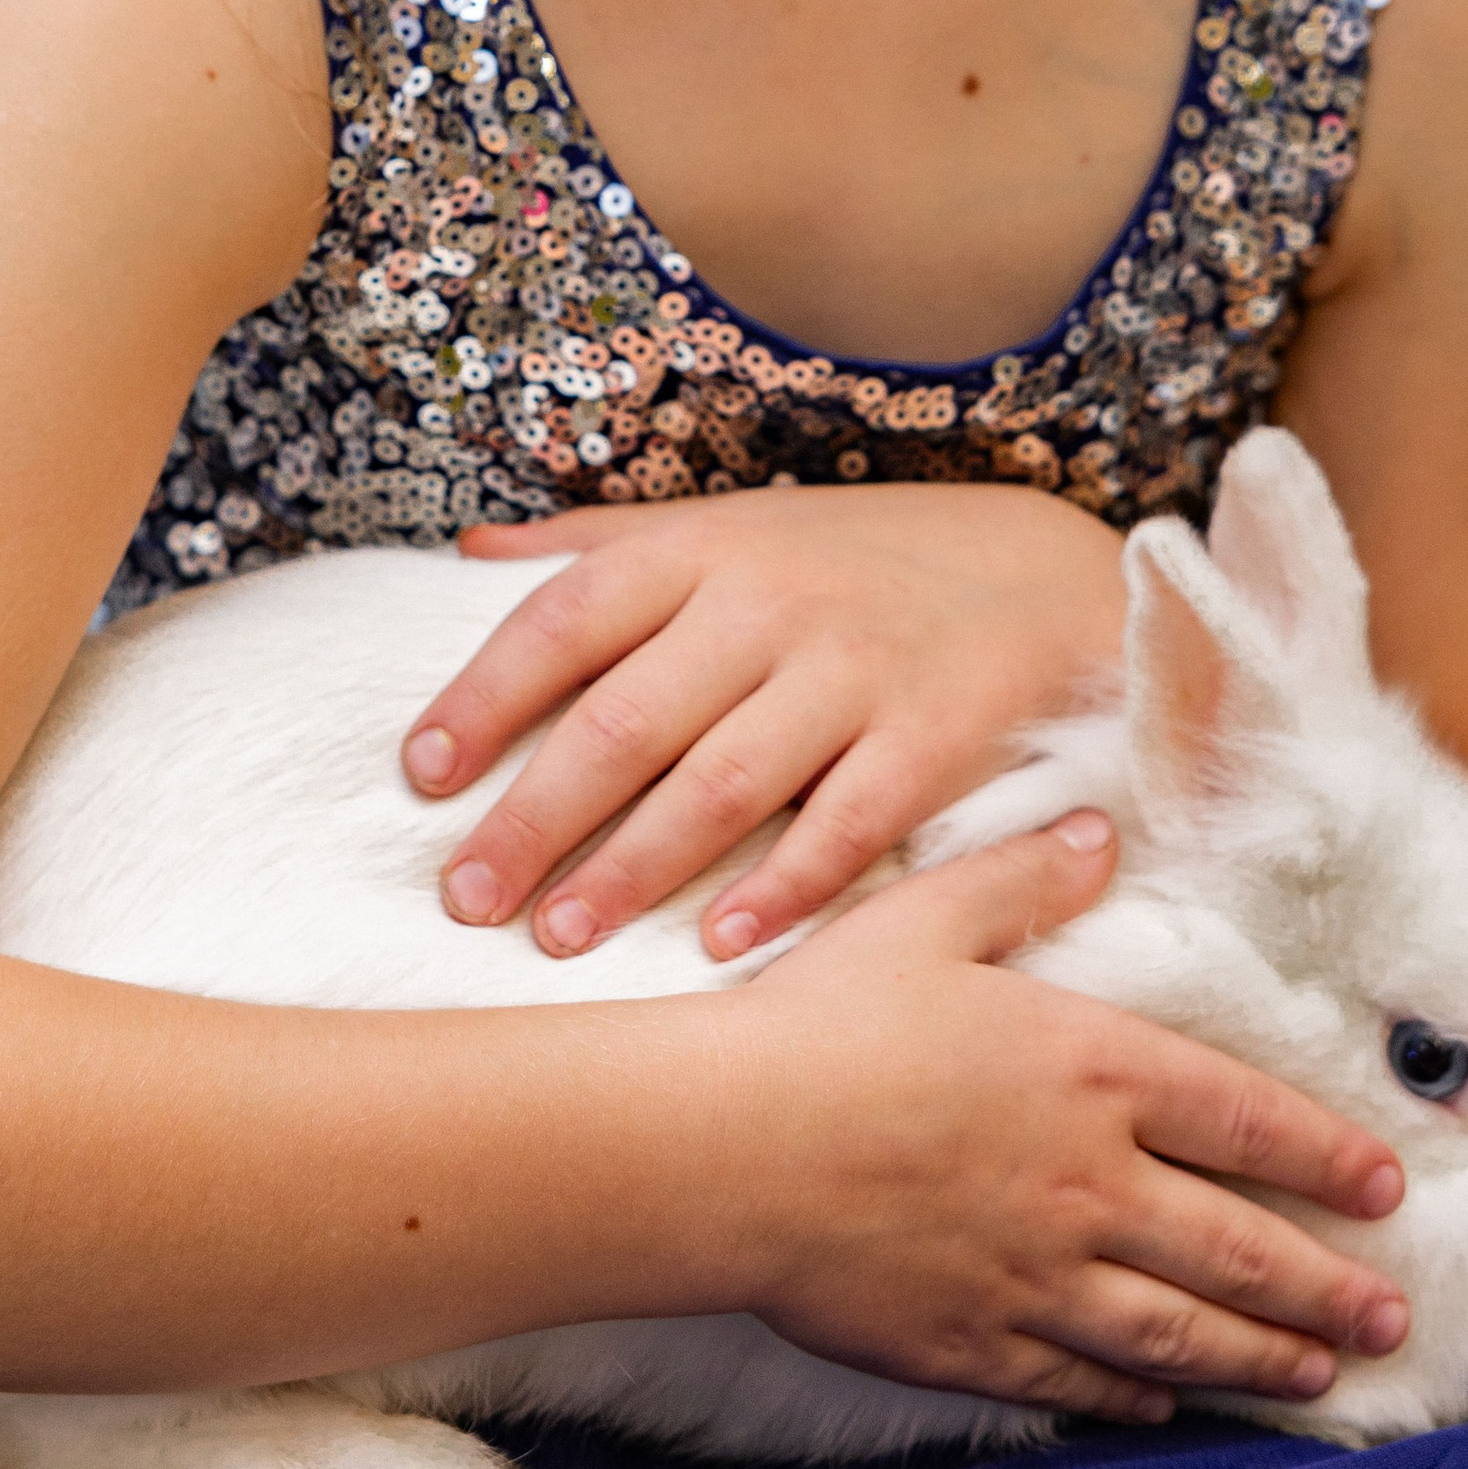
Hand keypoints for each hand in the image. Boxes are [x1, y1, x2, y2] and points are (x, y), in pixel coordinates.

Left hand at [408, 482, 1128, 960]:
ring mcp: (855, 669)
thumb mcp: (730, 525)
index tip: (420, 776)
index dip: (484, 698)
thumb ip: (600, 547)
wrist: (1047, 570)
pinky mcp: (935, 735)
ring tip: (557, 938)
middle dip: (535, 817)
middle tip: (465, 899)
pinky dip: (784, 886)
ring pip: (722, 780)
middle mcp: (769, 604)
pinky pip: (848, 822)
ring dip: (633, 868)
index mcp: (702, 550)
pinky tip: (720, 944)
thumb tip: (465, 558)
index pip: (564, 620)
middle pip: (626, 717)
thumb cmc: (856, 561)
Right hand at [731, 815, 1409, 1420]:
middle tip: (1396, 1314)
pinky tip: (1170, 1404)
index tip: (1389, 1188)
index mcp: (1091, 1070)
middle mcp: (1087, 1184)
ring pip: (1180, 1331)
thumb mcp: (925, 917)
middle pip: (1239, 1247)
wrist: (722, 1148)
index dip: (1326, 1155)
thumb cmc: (819, 1021)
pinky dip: (1139, 1395)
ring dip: (1264, 1355)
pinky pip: (1081, 1379)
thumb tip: (1102, 832)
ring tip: (1324, 1372)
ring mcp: (1034, 1277)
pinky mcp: (971, 1343)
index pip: (1244, 1119)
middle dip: (1330, 1285)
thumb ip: (1026, 877)